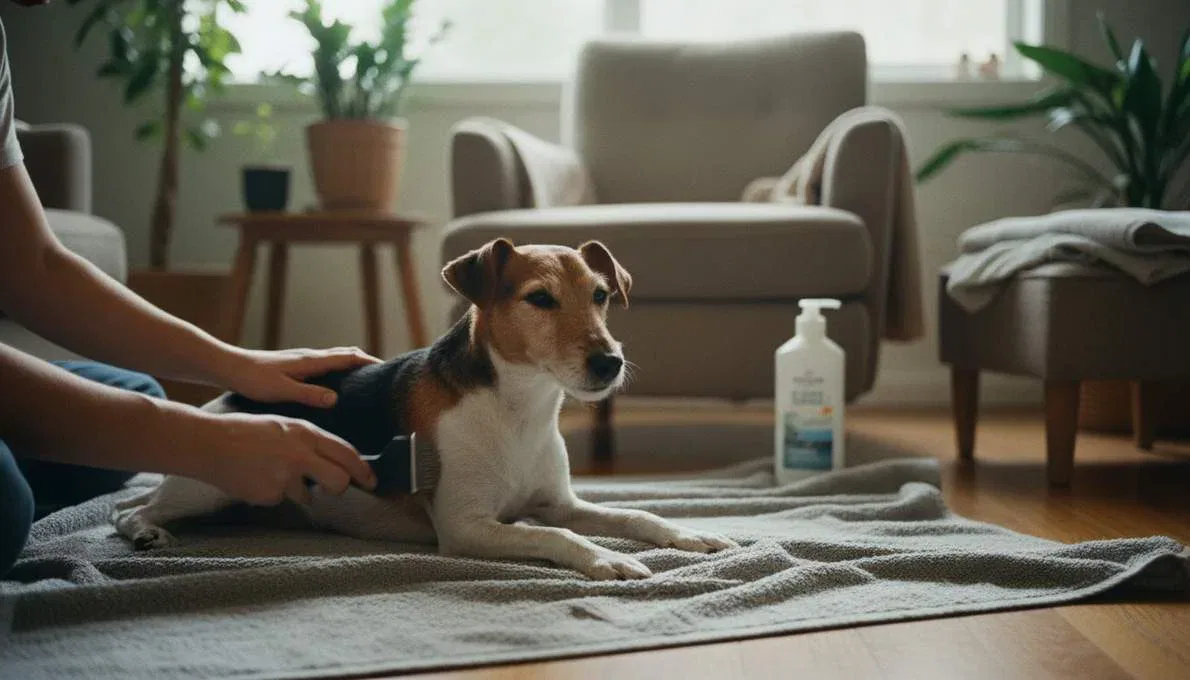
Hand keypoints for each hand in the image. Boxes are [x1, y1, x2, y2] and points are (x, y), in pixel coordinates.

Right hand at [189, 410, 377, 505]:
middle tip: (335, 488)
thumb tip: (333, 461)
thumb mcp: (285, 426)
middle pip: (338, 481)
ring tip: (272, 471)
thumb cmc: (248, 431)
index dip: (362, 470)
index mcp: (305, 433)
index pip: (346, 454)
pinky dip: (272, 492)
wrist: (210, 444)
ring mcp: (284, 478)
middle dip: (341, 487)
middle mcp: (299, 456)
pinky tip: (256, 478)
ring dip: (297, 489)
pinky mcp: (269, 496)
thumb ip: (310, 442)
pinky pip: (280, 499)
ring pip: (306, 495)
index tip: (371, 480)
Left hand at [215, 346, 381, 406]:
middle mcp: (309, 357)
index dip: (368, 362)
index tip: (386, 369)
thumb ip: (309, 394)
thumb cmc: (253, 380)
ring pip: (334, 358)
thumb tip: (336, 398)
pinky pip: (325, 364)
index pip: (347, 357)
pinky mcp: (294, 366)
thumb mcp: (282, 391)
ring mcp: (302, 360)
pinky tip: (334, 384)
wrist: (229, 367)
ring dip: (351, 364)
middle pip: (344, 354)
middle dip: (364, 361)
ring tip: (364, 379)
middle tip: (381, 375)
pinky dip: (338, 369)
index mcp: (310, 361)